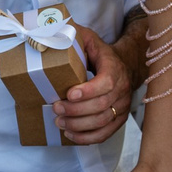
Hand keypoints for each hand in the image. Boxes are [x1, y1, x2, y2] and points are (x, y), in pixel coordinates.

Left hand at [51, 23, 134, 145]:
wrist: (123, 66)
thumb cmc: (98, 53)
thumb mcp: (87, 38)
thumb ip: (72, 34)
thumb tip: (48, 32)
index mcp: (115, 68)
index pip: (107, 82)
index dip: (88, 91)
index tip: (69, 93)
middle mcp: (122, 89)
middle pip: (101, 105)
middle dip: (76, 110)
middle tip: (55, 108)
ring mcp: (122, 106)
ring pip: (102, 121)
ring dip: (78, 125)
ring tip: (59, 122)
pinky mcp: (118, 119)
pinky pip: (104, 134)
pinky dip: (86, 138)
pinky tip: (70, 135)